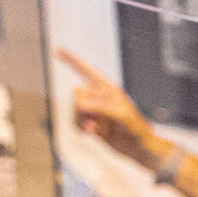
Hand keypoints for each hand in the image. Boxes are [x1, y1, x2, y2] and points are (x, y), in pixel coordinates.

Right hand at [58, 49, 169, 171]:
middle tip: (97, 117)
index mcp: (107, 88)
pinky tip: (93, 131)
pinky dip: (82, 127)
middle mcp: (98, 96)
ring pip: (74, 109)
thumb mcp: (120, 114)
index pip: (86, 70)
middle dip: (83, 107)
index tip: (60, 51)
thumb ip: (100, 107)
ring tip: (96, 127)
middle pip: (77, 94)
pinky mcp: (91, 122)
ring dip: (83, 120)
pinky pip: (76, 122)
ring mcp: (94, 110)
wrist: (137, 146)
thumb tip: (81, 105)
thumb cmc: (135, 127)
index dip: (72, 60)